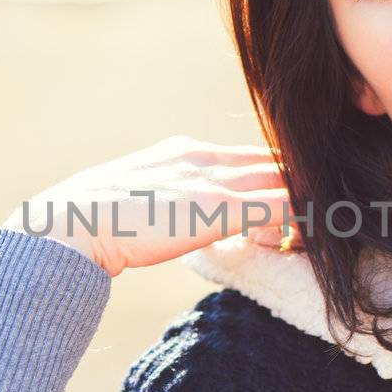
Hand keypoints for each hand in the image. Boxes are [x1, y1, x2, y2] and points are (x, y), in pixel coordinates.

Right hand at [0, 135, 302, 276]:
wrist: (73, 224)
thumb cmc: (95, 223)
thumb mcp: (139, 201)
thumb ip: (168, 203)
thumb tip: (179, 223)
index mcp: (185, 152)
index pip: (248, 156)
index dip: (274, 177)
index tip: (292, 198)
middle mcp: (204, 157)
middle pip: (274, 161)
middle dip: (299, 185)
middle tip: (318, 212)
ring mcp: (213, 180)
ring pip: (284, 180)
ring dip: (303, 204)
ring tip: (312, 228)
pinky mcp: (219, 206)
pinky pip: (279, 207)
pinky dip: (298, 220)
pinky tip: (299, 239)